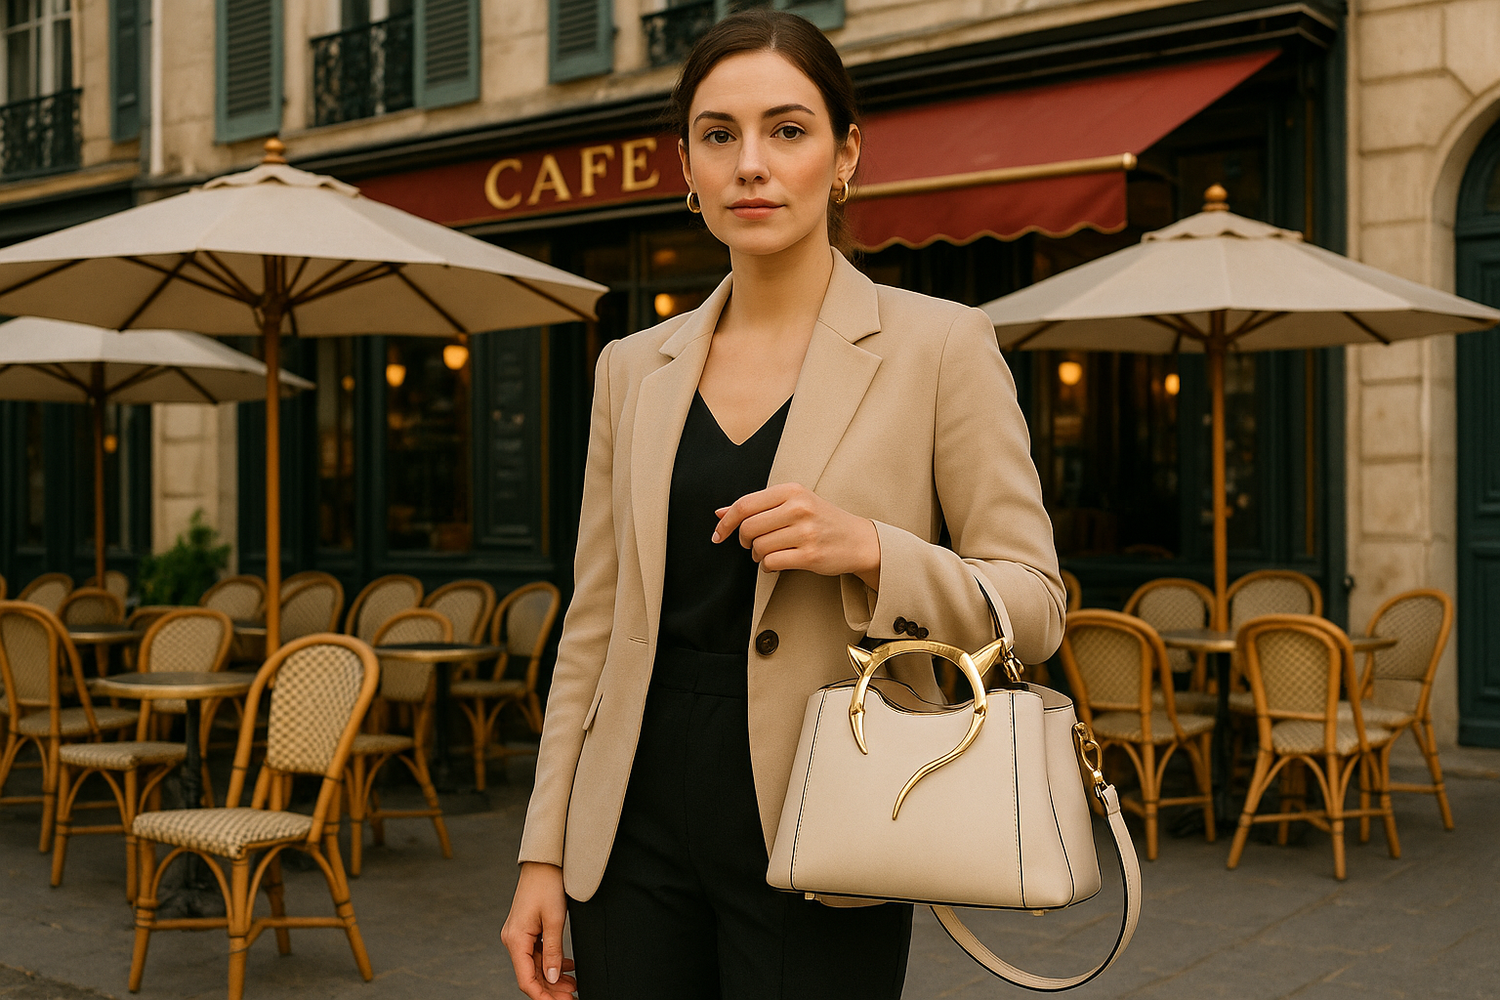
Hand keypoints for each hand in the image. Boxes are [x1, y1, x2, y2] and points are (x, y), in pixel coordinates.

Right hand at [501, 862, 576, 998]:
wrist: (544, 861)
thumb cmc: (548, 885)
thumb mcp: (554, 920)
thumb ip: (553, 951)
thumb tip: (551, 978)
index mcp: (515, 939)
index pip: (526, 979)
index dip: (542, 996)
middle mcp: (513, 939)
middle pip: (531, 974)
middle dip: (551, 989)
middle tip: (572, 997)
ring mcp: (519, 935)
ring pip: (536, 965)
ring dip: (553, 977)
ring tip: (573, 985)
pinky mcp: (527, 930)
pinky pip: (538, 953)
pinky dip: (552, 962)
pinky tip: (568, 967)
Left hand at [713, 483, 880, 589]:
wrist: (858, 539)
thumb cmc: (821, 520)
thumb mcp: (792, 503)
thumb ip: (757, 506)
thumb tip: (719, 512)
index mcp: (792, 490)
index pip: (745, 504)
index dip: (726, 522)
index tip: (718, 534)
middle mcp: (799, 508)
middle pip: (748, 527)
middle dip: (743, 540)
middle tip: (751, 544)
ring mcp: (805, 532)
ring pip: (758, 547)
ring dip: (757, 555)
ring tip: (769, 553)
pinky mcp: (810, 555)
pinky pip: (771, 562)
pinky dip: (767, 566)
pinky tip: (775, 563)